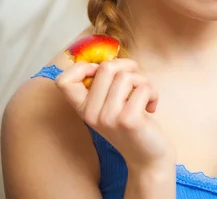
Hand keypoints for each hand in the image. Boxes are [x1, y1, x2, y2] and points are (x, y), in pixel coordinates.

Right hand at [55, 59, 175, 169]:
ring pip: (127, 76)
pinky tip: (151, 108)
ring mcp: (108, 118)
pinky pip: (143, 88)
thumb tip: (109, 58)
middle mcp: (91, 114)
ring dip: (144, 81)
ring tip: (146, 97)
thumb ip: (107, 84)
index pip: (63, 80)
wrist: (148, 158)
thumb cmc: (133, 122)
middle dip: (129, 67)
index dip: (82, 67)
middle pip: (106, 67)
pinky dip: (153, 93)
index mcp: (83, 108)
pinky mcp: (128, 120)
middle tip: (138, 83)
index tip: (104, 74)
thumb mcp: (112, 104)